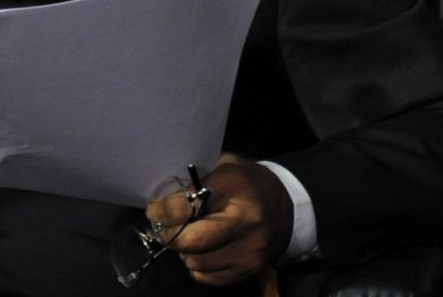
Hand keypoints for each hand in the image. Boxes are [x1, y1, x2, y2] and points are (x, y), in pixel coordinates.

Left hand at [146, 153, 292, 285]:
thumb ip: (196, 178)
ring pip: (196, 261)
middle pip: (190, 241)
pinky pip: (208, 276)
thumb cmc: (246, 182)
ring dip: (184, 251)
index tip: (154, 210)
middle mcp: (245, 221)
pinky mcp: (250, 269)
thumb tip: (162, 195)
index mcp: (234, 186)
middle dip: (170, 234)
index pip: (186, 206)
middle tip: (165, 227)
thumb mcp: (224, 165)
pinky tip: (203, 250)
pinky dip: (198, 265)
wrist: (287, 209)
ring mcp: (249, 250)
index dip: (162, 210)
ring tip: (188, 237)